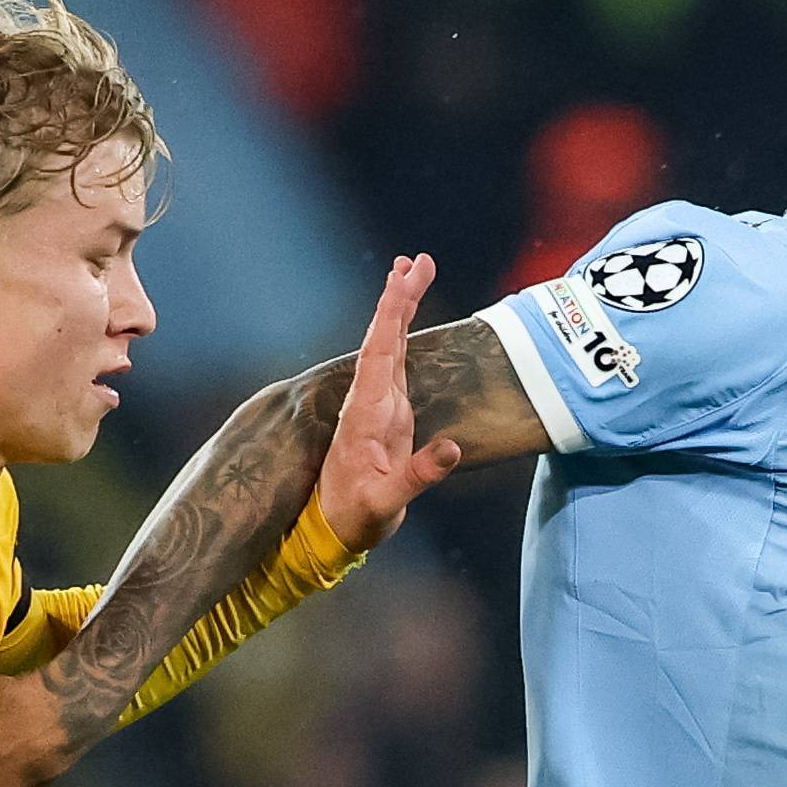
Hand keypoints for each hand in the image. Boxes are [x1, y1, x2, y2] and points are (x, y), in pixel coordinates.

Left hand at [316, 254, 471, 551]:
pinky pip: (395, 360)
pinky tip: (406, 313)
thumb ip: (417, 476)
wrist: (335, 528)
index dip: (391, 315)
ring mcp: (378, 404)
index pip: (380, 353)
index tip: (403, 280)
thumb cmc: (356, 516)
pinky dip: (401, 332)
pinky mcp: (388, 412)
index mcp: (365, 414)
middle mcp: (369, 400)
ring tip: (411, 268)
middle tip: (416, 259)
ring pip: (389, 344)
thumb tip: (451, 449)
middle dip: (399, 297)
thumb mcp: (385, 503)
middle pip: (384, 338)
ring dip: (399, 307)